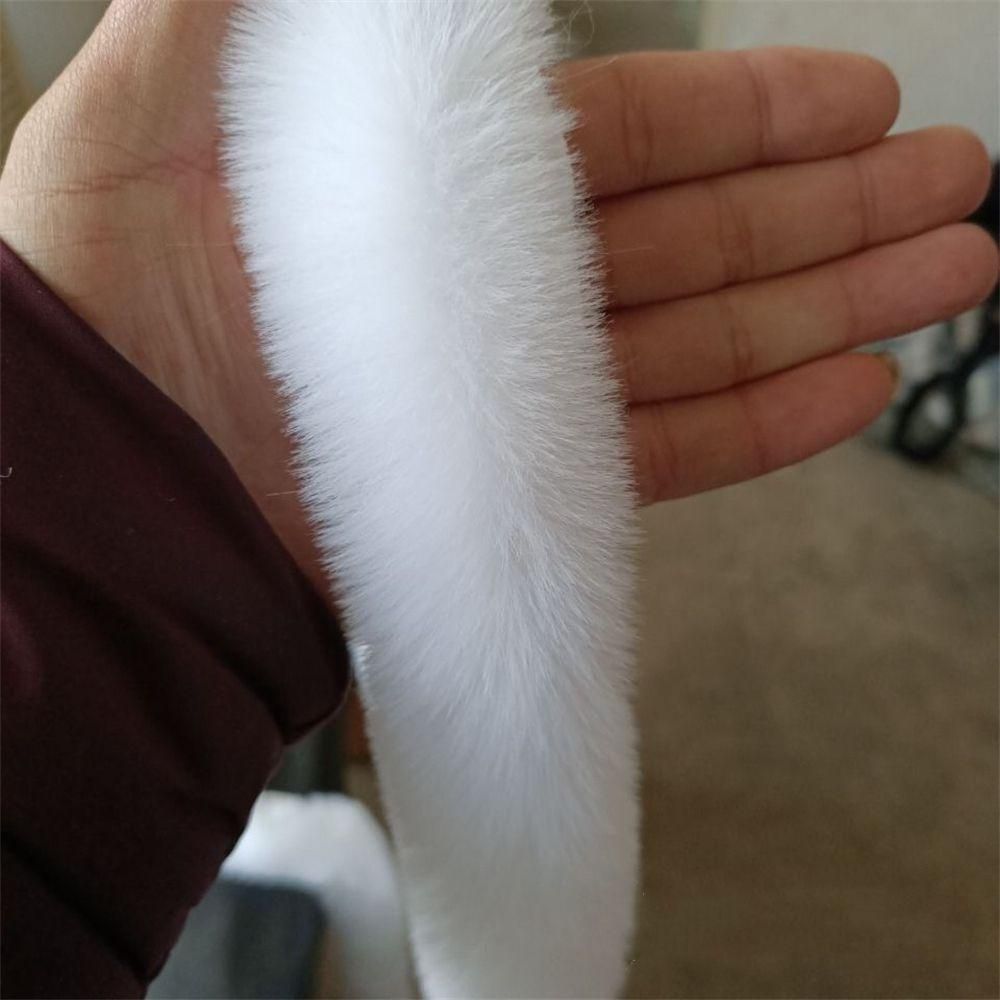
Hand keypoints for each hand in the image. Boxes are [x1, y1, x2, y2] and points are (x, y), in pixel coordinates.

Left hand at [2, 2, 995, 593]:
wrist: (102, 485)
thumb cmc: (96, 299)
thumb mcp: (154, 108)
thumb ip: (250, 11)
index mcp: (437, 193)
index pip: (626, 143)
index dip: (750, 121)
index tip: (856, 104)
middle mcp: (493, 291)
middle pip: (699, 237)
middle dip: (834, 212)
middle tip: (956, 188)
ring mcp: (518, 398)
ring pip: (707, 340)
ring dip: (832, 307)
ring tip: (948, 274)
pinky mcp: (520, 492)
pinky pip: (664, 456)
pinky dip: (762, 427)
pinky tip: (854, 388)